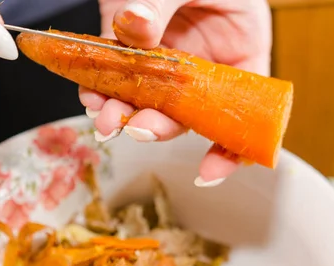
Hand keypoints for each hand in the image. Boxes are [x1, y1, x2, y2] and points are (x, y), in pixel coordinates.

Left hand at [80, 0, 271, 186]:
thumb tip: (134, 26)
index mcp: (240, 50)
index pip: (244, 110)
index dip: (233, 148)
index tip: (211, 171)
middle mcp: (203, 63)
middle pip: (188, 113)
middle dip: (160, 127)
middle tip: (135, 128)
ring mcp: (165, 58)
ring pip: (148, 101)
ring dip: (124, 112)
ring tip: (102, 113)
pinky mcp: (130, 46)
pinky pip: (117, 75)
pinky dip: (102, 87)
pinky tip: (89, 90)